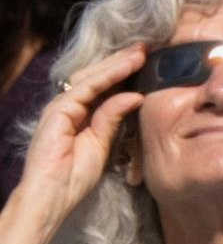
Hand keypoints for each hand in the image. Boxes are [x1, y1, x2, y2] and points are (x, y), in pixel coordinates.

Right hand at [5, 46, 145, 240]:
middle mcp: (69, 106)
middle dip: (122, 61)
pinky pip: (84, 90)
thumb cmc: (75, 175)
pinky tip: (126, 71)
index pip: (103, 85)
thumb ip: (114, 118)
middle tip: (147, 48)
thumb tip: (136, 95)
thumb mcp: (103, 142)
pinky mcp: (57, 112)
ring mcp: (61, 107)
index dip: (124, 71)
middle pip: (97, 76)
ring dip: (117, 64)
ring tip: (140, 54)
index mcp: (80, 113)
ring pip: (91, 77)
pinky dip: (106, 79)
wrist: (53, 195)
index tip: (147, 60)